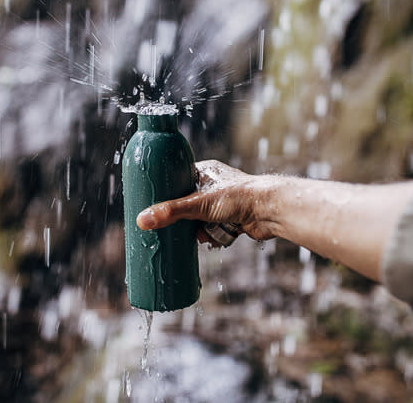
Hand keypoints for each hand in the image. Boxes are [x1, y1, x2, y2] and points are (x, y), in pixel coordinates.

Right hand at [136, 160, 277, 241]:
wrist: (270, 211)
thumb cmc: (239, 197)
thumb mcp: (198, 204)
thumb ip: (170, 212)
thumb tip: (142, 220)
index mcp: (206, 172)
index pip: (178, 180)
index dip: (167, 193)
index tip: (155, 205)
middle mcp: (215, 185)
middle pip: (187, 203)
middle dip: (182, 218)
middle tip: (171, 227)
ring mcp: (224, 202)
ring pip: (200, 219)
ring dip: (198, 230)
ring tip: (199, 235)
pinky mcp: (233, 218)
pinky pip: (214, 229)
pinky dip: (212, 236)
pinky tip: (210, 240)